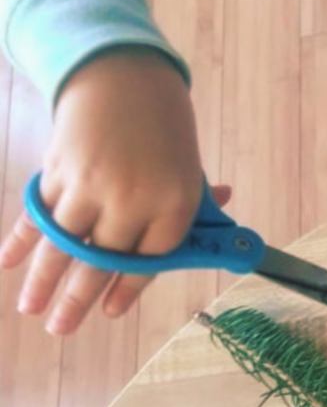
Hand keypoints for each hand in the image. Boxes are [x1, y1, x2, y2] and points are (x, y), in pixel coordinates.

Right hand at [0, 47, 208, 333]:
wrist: (123, 77)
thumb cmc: (165, 131)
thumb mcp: (189, 171)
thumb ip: (195, 213)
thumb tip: (224, 247)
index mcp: (174, 203)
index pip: (148, 262)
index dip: (127, 289)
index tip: (110, 312)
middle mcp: (131, 198)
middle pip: (101, 260)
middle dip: (78, 298)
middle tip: (61, 329)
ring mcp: (90, 184)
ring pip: (63, 243)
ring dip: (43, 280)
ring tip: (32, 311)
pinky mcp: (59, 170)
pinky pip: (39, 214)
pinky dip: (22, 240)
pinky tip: (10, 265)